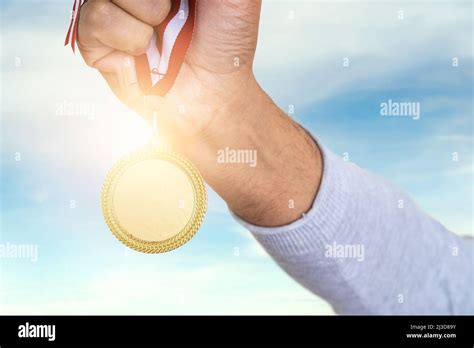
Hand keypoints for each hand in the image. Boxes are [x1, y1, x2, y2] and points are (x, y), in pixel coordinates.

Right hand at [78, 0, 261, 145]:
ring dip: (150, 15)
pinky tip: (144, 54)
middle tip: (177, 13)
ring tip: (164, 37)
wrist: (215, 94)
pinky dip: (132, 38)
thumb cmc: (226, 42)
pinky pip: (100, 18)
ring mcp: (109, 9)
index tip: (178, 4)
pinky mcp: (94, 40)